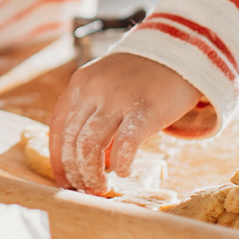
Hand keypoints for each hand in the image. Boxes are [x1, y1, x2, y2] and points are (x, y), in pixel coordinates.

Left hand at [47, 52, 202, 194]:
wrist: (180, 51)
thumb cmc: (143, 77)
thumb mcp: (106, 85)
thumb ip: (91, 113)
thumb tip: (84, 160)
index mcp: (81, 84)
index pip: (58, 127)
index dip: (58, 159)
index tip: (63, 180)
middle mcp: (94, 89)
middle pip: (72, 140)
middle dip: (75, 171)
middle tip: (85, 187)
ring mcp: (118, 98)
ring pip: (90, 146)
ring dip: (92, 172)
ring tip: (101, 185)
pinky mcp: (145, 109)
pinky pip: (124, 144)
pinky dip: (121, 163)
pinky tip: (124, 171)